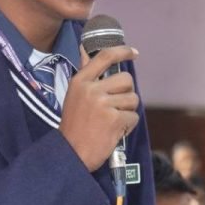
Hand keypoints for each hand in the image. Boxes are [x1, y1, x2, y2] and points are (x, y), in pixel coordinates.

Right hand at [59, 44, 139, 171]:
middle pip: (126, 79)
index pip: (105, 56)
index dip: (122, 51)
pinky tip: (115, 131)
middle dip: (127, 93)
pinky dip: (128, 126)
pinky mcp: (114, 119)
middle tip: (116, 107)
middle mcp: (91, 89)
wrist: (70, 153)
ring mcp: (103, 104)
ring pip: (133, 99)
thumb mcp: (73, 95)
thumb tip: (85, 50)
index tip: (133, 53)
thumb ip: (86, 75)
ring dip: (128, 112)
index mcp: (80, 81)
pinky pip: (133, 117)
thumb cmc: (74, 127)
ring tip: (113, 122)